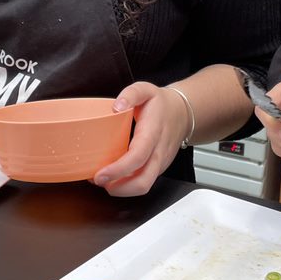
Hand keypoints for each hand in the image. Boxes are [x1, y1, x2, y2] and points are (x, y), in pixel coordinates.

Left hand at [92, 82, 188, 196]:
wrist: (183, 114)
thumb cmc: (162, 104)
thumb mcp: (145, 90)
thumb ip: (131, 94)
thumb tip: (117, 105)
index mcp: (152, 133)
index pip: (137, 157)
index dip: (118, 170)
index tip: (100, 175)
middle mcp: (158, 153)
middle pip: (143, 182)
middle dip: (118, 188)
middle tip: (98, 181)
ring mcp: (159, 163)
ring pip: (143, 186)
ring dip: (121, 189)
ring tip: (102, 180)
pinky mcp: (157, 169)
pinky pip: (143, 182)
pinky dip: (127, 185)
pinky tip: (114, 177)